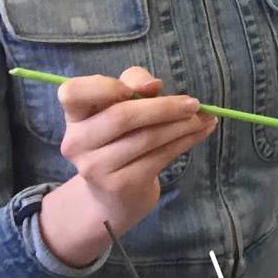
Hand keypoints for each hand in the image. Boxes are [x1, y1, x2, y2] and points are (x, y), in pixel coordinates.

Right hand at [41, 67, 216, 266]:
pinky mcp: (120, 185)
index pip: (72, 93)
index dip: (104, 86)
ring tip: (205, 117)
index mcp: (74, 115)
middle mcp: (77, 142)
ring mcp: (96, 167)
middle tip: (195, 103)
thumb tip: (153, 85)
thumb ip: (134, 84)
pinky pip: (160, 156)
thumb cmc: (121, 136)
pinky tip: (202, 131)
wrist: (115, 193)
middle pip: (121, 116)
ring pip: (146, 138)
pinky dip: (187, 141)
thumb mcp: (122, 104)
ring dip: (183, 125)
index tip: (141, 87)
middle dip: (165, 107)